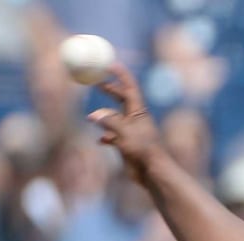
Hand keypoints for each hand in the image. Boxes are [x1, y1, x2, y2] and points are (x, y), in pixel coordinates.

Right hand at [89, 63, 162, 184]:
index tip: (109, 64)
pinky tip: (100, 140)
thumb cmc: (142, 149)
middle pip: (121, 99)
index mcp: (138, 111)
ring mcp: (131, 132)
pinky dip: (106, 137)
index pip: (129, 87)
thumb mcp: (123, 131)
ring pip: (115, 119)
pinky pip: (114, 137)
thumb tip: (92, 115)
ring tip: (91, 116)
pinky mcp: (128, 146)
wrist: (153, 173)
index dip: (120, 74)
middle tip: (95, 82)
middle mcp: (135, 119)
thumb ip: (108, 120)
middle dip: (109, 90)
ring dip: (104, 116)